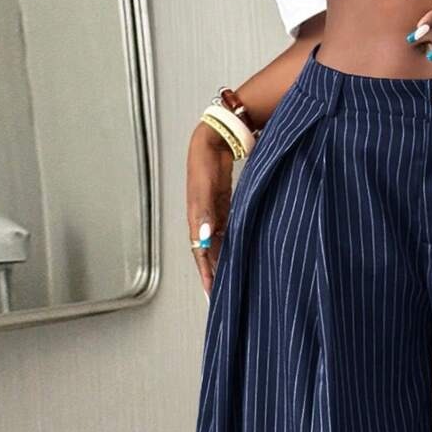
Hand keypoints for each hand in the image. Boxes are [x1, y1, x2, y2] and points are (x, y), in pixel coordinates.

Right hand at [186, 122, 233, 295]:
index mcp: (195, 217)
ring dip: (221, 262)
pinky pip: (226, 233)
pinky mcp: (223, 208)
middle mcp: (203, 219)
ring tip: (228, 282)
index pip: (200, 252)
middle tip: (220, 296)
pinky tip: (236, 257)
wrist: (217, 136)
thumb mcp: (205, 184)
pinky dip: (229, 247)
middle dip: (212, 274)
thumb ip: (204, 211)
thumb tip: (204, 238)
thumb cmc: (206, 158)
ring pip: (217, 245)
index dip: (205, 272)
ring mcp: (213, 214)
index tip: (211, 291)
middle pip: (207, 253)